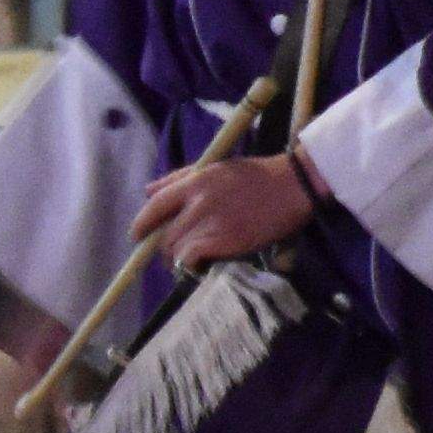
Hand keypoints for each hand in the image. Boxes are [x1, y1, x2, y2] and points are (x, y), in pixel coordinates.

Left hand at [134, 152, 318, 270]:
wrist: (294, 186)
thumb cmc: (258, 175)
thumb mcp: (216, 168)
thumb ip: (180, 178)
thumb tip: (148, 191)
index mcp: (194, 183)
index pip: (154, 206)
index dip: (141, 224)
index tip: (138, 235)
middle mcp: (198, 203)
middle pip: (165, 235)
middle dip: (164, 249)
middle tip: (172, 254)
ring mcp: (212, 224)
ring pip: (177, 250)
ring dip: (179, 259)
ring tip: (190, 261)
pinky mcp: (226, 241)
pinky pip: (193, 259)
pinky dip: (192, 265)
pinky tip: (202, 264)